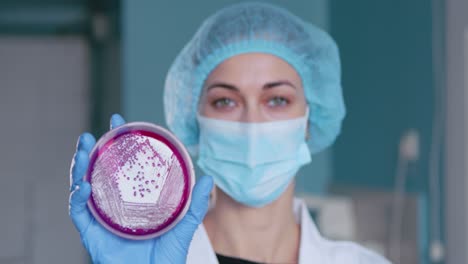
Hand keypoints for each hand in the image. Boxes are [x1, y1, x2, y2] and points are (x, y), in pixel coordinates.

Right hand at [69, 114, 212, 263]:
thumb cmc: (166, 258)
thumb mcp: (183, 226)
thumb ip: (194, 203)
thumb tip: (209, 179)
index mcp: (133, 199)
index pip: (123, 165)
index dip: (119, 143)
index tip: (119, 122)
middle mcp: (114, 204)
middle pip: (98, 171)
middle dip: (92, 150)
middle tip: (94, 134)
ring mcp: (101, 217)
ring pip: (82, 185)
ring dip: (80, 165)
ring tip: (85, 149)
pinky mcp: (91, 233)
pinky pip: (78, 211)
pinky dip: (78, 196)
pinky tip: (85, 183)